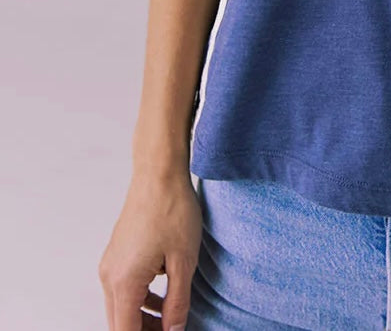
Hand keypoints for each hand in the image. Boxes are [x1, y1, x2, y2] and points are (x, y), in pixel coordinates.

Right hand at [97, 169, 202, 329]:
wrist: (159, 172)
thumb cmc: (172, 210)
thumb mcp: (184, 261)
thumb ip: (177, 303)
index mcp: (124, 282)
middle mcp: (110, 276)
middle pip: (120, 323)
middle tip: (171, 330)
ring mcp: (110, 264)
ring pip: (121, 306)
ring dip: (142, 318)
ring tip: (170, 318)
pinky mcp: (116, 254)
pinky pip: (123, 288)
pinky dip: (139, 299)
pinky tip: (164, 294)